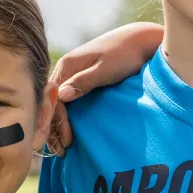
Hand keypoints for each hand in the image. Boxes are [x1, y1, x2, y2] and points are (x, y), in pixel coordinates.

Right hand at [44, 22, 163, 152]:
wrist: (140, 40)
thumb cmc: (126, 54)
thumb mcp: (106, 69)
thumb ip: (84, 82)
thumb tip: (62, 96)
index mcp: (68, 65)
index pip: (53, 99)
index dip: (56, 122)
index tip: (65, 141)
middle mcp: (66, 69)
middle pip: (51, 103)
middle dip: (53, 128)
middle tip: (61, 152)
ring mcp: (73, 74)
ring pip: (58, 104)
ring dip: (57, 126)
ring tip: (62, 147)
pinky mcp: (82, 79)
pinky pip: (67, 101)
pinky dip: (65, 118)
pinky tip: (67, 131)